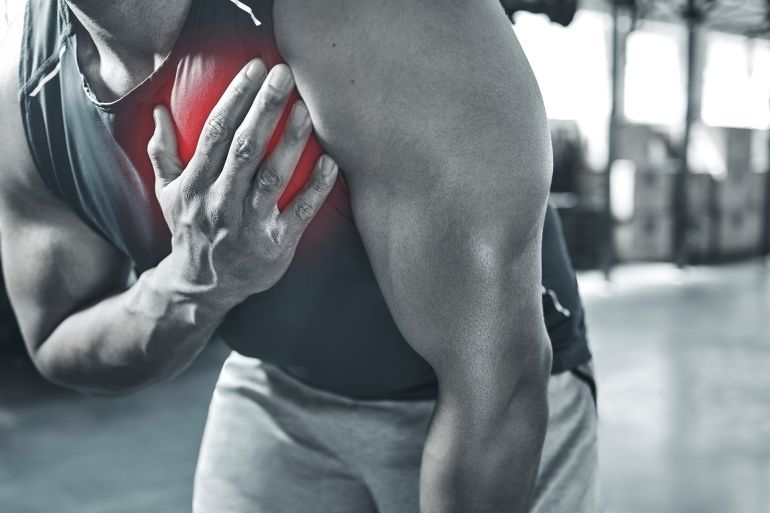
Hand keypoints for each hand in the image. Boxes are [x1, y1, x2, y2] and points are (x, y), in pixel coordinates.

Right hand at [147, 59, 337, 307]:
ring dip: (290, 142)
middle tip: (285, 75)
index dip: (235, 98)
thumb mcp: (168, 193)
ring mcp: (249, 225)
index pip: (215, 132)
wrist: (204, 285)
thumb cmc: (190, 229)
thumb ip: (163, 152)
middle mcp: (220, 202)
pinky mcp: (276, 245)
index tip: (255, 69)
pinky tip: (330, 162)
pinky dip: (315, 188)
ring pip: (272, 178)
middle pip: (245, 149)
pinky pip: (299, 213)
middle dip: (265, 108)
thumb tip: (159, 111)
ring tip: (306, 110)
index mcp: (195, 184)